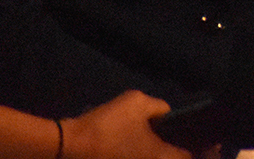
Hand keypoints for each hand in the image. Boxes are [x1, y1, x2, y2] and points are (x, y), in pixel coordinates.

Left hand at [59, 91, 189, 158]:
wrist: (64, 153)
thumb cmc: (111, 147)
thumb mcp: (148, 154)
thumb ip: (174, 155)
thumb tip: (189, 157)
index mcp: (142, 101)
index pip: (170, 113)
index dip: (178, 132)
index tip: (177, 149)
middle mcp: (126, 104)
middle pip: (152, 127)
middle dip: (157, 145)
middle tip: (159, 158)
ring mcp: (108, 118)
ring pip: (134, 137)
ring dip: (139, 152)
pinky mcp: (95, 132)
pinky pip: (118, 143)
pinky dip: (123, 153)